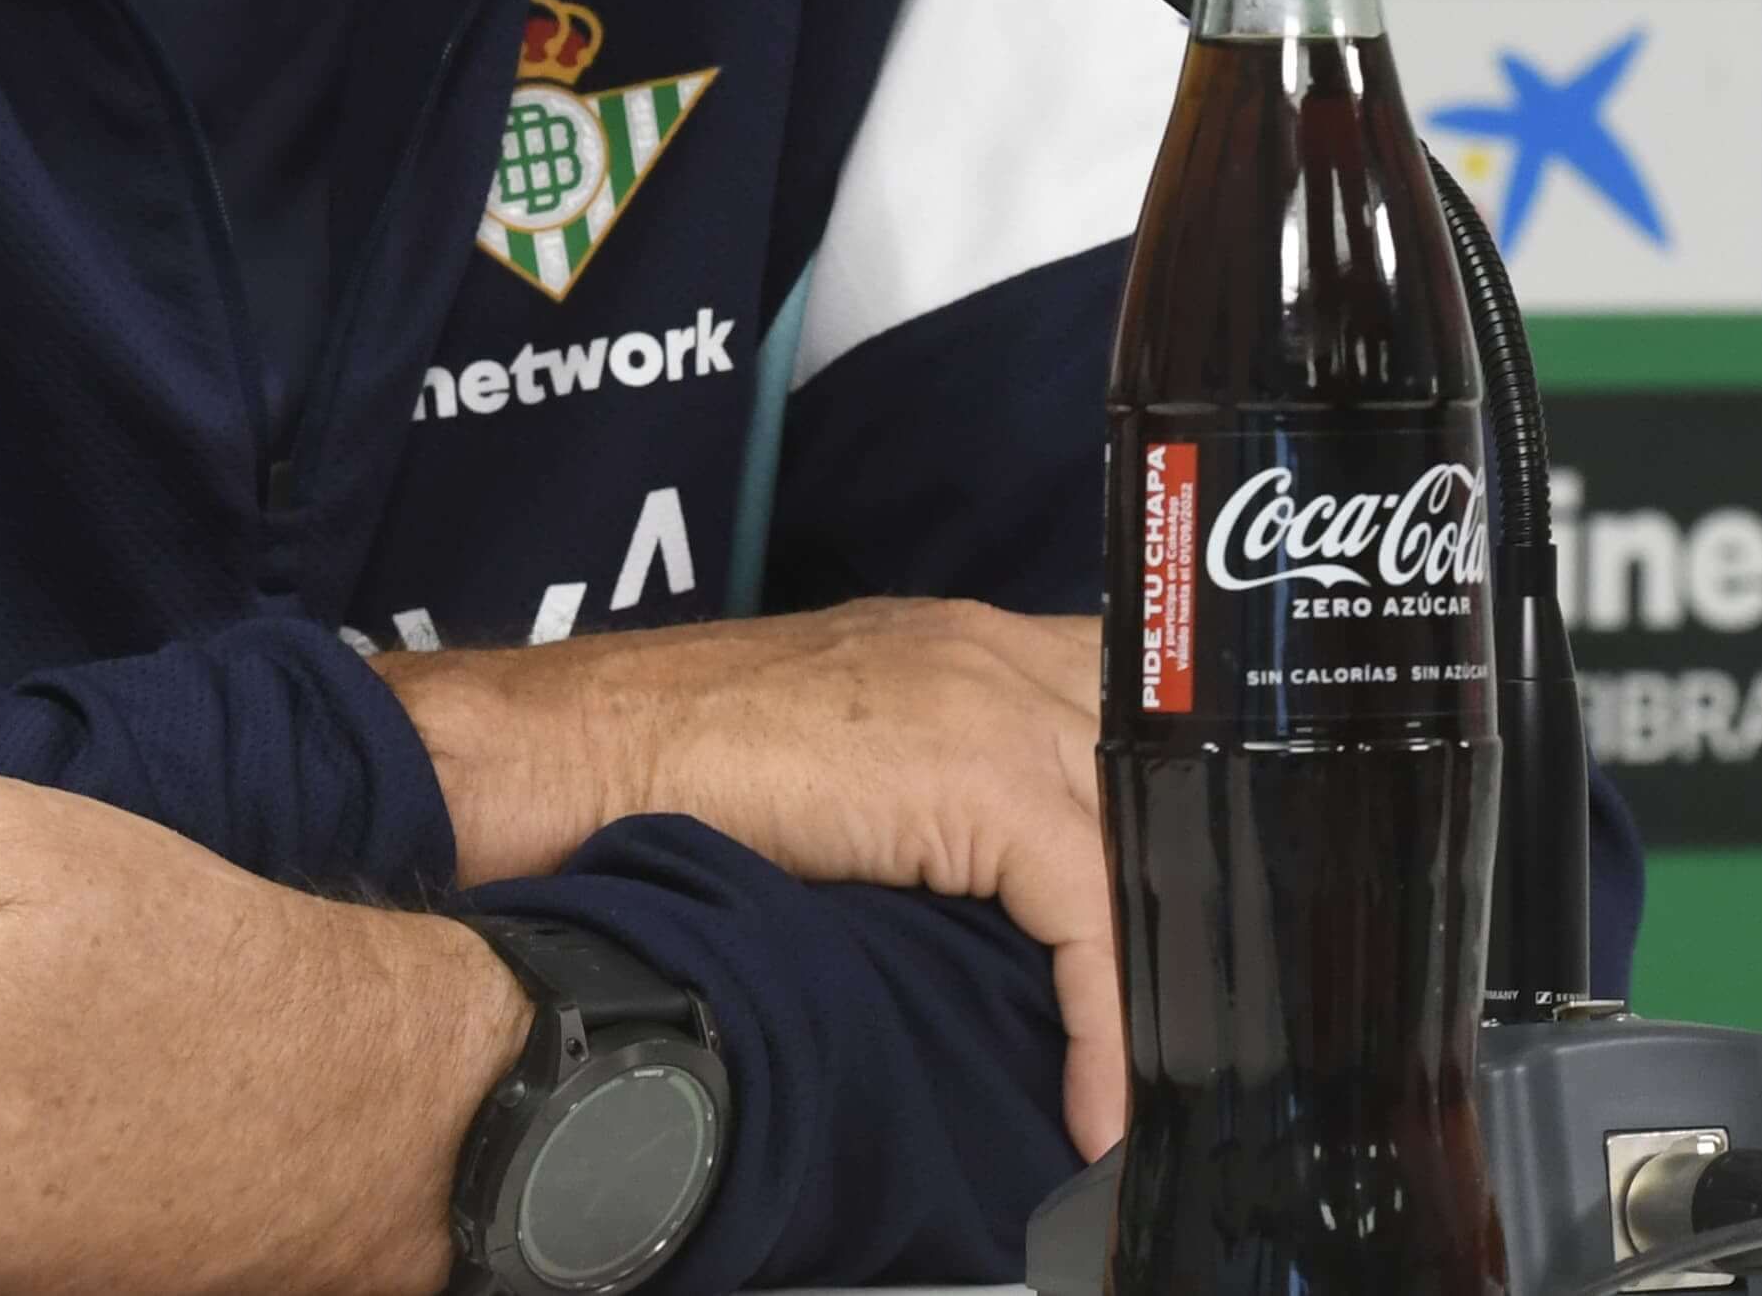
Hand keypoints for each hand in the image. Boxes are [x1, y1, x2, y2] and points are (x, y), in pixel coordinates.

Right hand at [380, 600, 1120, 1155]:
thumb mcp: (831, 778)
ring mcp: (989, 697)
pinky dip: (1106, 1020)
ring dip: (1162, 972)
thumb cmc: (660, 776)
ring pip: (1148, 833)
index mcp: (961, 649)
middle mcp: (992, 651)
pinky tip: (1097, 1111)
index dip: (1165, 834)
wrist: (565, 753)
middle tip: (1196, 1023)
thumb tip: (978, 928)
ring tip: (1158, 1087)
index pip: (1126, 722)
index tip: (1176, 955)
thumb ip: (916, 810)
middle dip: (1191, 891)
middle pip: (1164, 767)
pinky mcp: (976, 768)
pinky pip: (1090, 903)